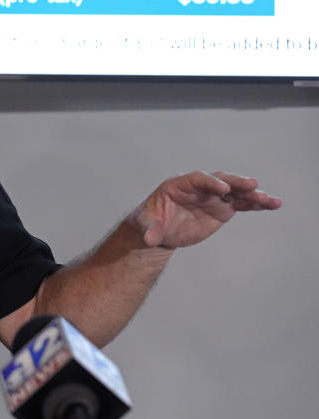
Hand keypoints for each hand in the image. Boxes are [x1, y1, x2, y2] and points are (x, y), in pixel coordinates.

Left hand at [132, 170, 281, 248]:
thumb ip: (149, 230)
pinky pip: (241, 203)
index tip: (224, 189)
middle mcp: (199, 187)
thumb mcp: (145, 226)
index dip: (210, 182)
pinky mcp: (222, 207)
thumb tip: (150, 239)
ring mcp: (213, 197)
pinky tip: (273, 204)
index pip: (197, 178)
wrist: (160, 229)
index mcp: (178, 185)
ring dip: (252, 194)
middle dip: (235, 182)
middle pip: (220, 180)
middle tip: (252, 185)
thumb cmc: (150, 222)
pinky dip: (256, 204)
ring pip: (235, 191)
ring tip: (270, 200)